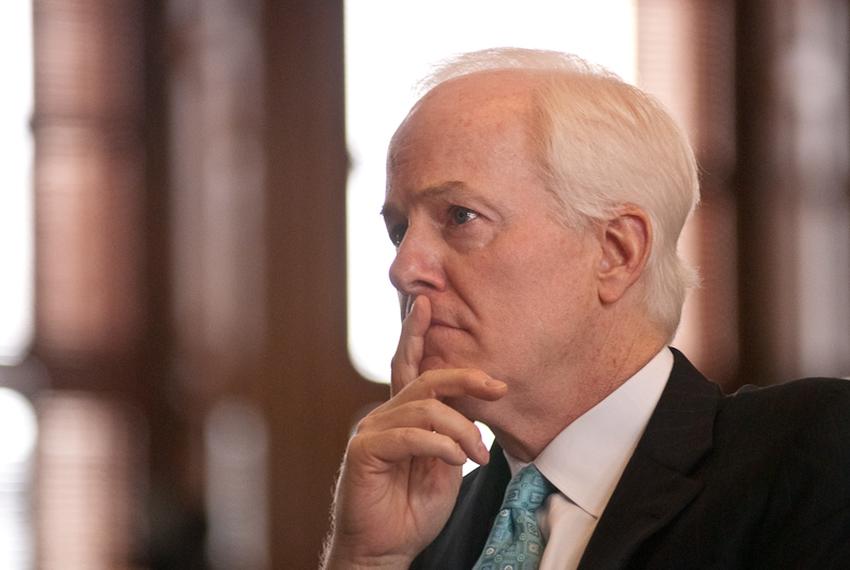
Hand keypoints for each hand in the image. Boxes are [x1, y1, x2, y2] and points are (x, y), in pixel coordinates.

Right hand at [323, 297, 506, 568]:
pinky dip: (440, 444)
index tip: (428, 303)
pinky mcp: (364, 450)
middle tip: (498, 386)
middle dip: (465, 376)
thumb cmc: (413, 510)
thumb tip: (475, 413)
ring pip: (425, 408)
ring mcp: (372, 430)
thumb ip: (453, 435)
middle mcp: (385, 415)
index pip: (410, 367)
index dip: (416, 334)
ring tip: (477, 456)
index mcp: (403, 416)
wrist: (385, 549)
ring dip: (461, 430)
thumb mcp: (445, 466)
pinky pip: (410, 435)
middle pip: (426, 379)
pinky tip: (456, 460)